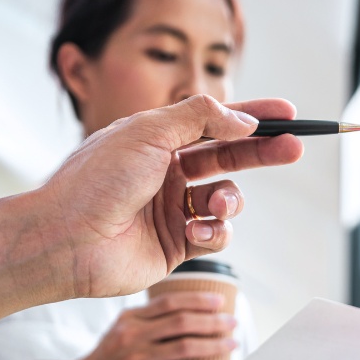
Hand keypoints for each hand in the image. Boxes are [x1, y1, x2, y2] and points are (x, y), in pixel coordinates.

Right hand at [0, 293, 236, 359]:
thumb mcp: (120, 332)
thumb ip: (147, 322)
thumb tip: (187, 314)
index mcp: (130, 319)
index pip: (169, 302)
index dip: (197, 299)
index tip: (219, 301)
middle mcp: (133, 335)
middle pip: (182, 321)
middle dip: (213, 321)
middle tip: (232, 323)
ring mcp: (137, 359)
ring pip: (185, 346)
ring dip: (214, 345)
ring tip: (231, 344)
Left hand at [41, 96, 301, 297]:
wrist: (66, 241)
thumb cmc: (96, 182)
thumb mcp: (148, 132)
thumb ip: (201, 118)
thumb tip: (243, 120)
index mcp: (158, 140)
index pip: (216, 122)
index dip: (253, 117)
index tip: (287, 113)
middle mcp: (168, 172)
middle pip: (230, 158)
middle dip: (262, 153)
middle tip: (293, 148)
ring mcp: (174, 209)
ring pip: (227, 200)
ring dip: (230, 201)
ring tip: (217, 206)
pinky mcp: (177, 245)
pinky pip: (216, 235)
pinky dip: (214, 233)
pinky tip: (195, 233)